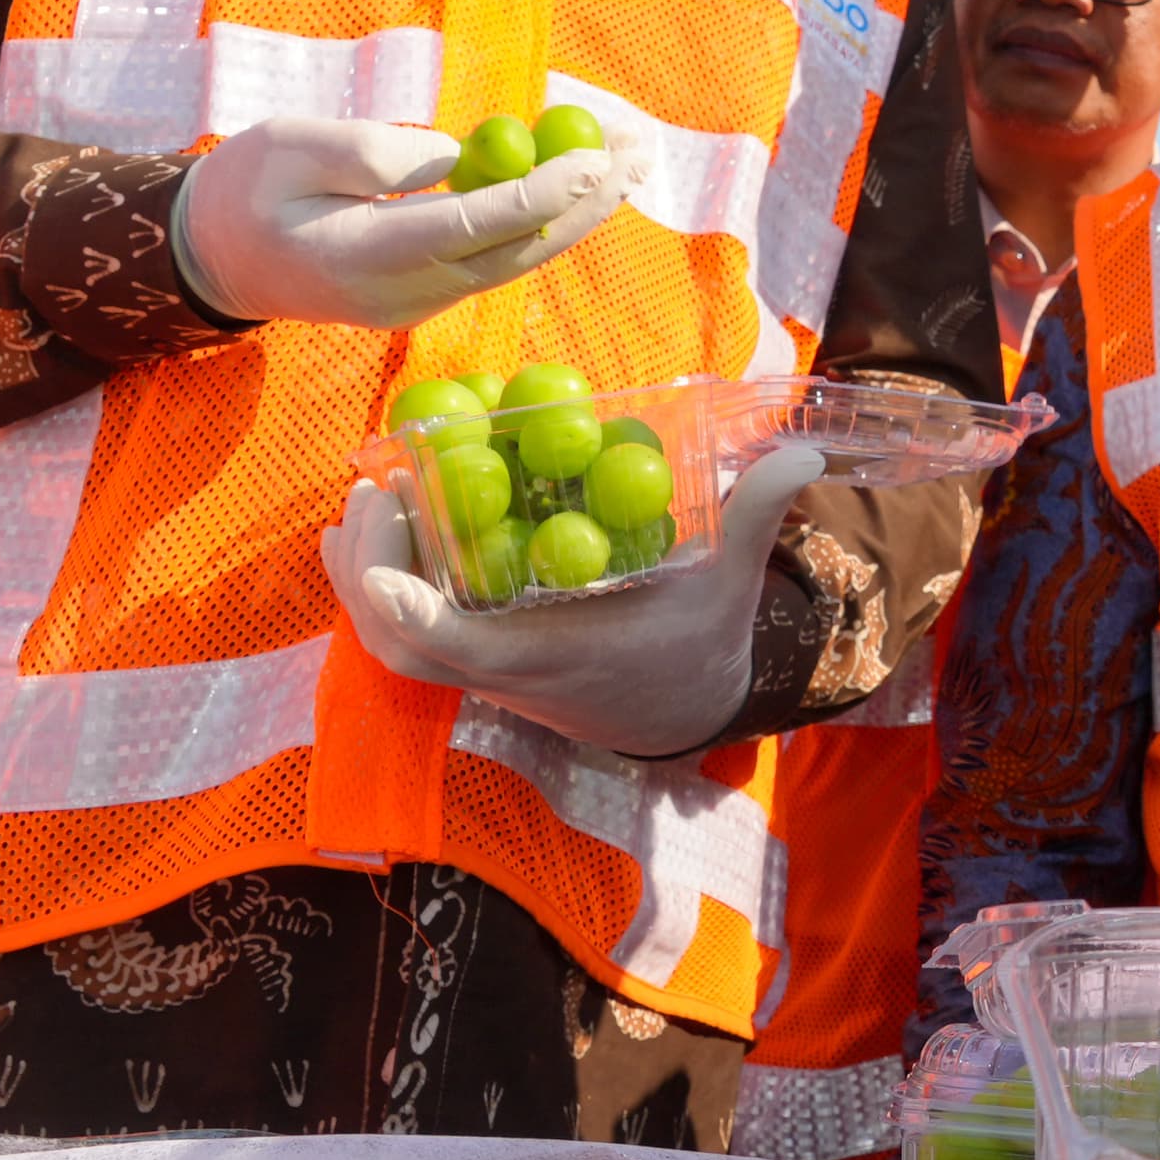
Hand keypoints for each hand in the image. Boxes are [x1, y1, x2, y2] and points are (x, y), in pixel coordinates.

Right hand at [172, 116, 644, 331]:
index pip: (471, 229)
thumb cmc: (245, 187)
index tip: (591, 157)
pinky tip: (582, 183)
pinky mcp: (425, 297)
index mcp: (362, 258)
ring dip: (577, 214)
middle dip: (584, 205)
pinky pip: (495, 260)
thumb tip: (463, 162)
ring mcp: (417, 305)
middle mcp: (401, 296)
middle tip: (640, 153)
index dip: (538, 195)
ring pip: (513, 262)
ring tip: (632, 161)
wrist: (213, 256)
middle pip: (513, 254)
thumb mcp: (292, 146)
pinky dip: (542, 221)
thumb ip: (376, 154)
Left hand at [321, 443, 825, 756]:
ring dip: (361, 578)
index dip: (403, 595)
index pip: (454, 644)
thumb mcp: (729, 579)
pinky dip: (378, 591)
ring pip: (390, 645)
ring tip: (360, 505)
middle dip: (367, 572)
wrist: (683, 706)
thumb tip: (799, 453)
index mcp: (552, 657)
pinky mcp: (478, 661)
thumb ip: (755, 515)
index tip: (390, 523)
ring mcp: (483, 672)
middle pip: (396, 645)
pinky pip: (407, 637)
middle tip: (372, 492)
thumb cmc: (698, 640)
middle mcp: (504, 673)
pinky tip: (371, 537)